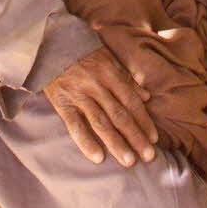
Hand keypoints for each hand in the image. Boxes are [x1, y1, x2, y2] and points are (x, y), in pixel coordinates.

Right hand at [44, 47, 158, 166]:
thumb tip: (146, 97)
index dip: (143, 120)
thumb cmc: (83, 53)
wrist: (52, 45)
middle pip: (119, 115)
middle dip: (135, 137)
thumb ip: (126, 78)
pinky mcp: (63, 104)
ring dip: (116, 143)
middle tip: (149, 156)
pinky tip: (98, 157)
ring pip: (101, 123)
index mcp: (110, 73)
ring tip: (129, 161)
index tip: (154, 139)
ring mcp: (79, 95)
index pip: (131, 101)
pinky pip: (75, 125)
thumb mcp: (108, 58)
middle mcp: (97, 85)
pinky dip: (86, 142)